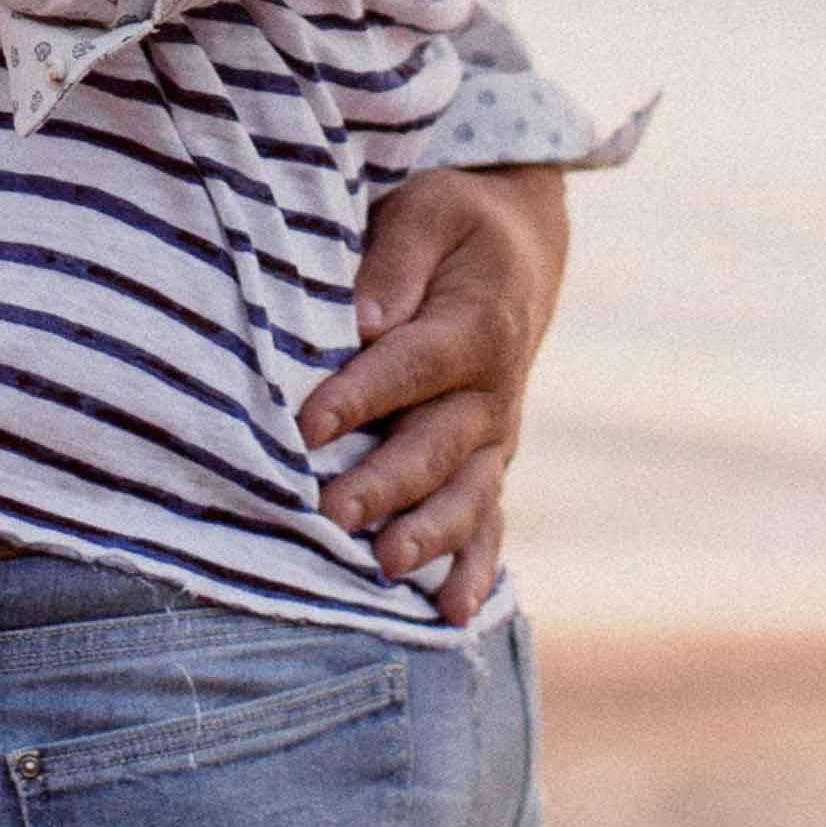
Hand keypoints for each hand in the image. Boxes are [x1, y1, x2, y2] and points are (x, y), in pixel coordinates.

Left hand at [302, 162, 571, 626]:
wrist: (519, 255)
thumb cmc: (454, 228)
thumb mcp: (428, 212)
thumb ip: (396, 260)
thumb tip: (362, 318)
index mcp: (476, 325)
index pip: (411, 365)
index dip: (360, 395)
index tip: (306, 424)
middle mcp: (493, 392)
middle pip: (436, 445)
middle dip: (385, 483)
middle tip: (333, 513)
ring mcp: (494, 437)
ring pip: (464, 496)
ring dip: (426, 535)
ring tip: (385, 565)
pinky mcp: (489, 466)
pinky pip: (487, 524)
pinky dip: (473, 570)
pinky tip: (451, 614)